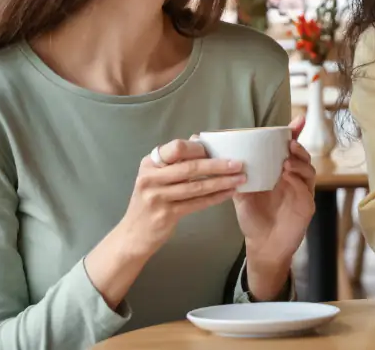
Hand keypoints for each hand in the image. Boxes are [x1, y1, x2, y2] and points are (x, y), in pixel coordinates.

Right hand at [120, 138, 247, 255]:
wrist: (133, 235)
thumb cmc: (151, 201)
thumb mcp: (156, 177)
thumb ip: (175, 161)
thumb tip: (199, 139)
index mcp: (150, 163)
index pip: (177, 148)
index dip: (200, 148)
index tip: (219, 150)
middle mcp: (150, 178)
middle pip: (190, 167)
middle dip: (218, 165)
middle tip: (239, 164)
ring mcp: (156, 197)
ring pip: (196, 186)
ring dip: (222, 182)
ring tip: (240, 179)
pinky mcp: (165, 215)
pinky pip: (196, 203)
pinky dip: (215, 198)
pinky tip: (229, 193)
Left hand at [233, 116, 316, 299]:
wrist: (263, 245)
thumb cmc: (254, 218)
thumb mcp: (242, 194)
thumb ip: (236, 177)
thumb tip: (215, 158)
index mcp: (281, 172)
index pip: (289, 149)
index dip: (295, 133)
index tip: (297, 120)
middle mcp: (295, 178)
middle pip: (302, 155)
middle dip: (297, 145)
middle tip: (288, 142)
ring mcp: (303, 190)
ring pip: (308, 169)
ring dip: (298, 161)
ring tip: (286, 159)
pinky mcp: (307, 204)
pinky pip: (307, 188)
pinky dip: (299, 179)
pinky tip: (288, 175)